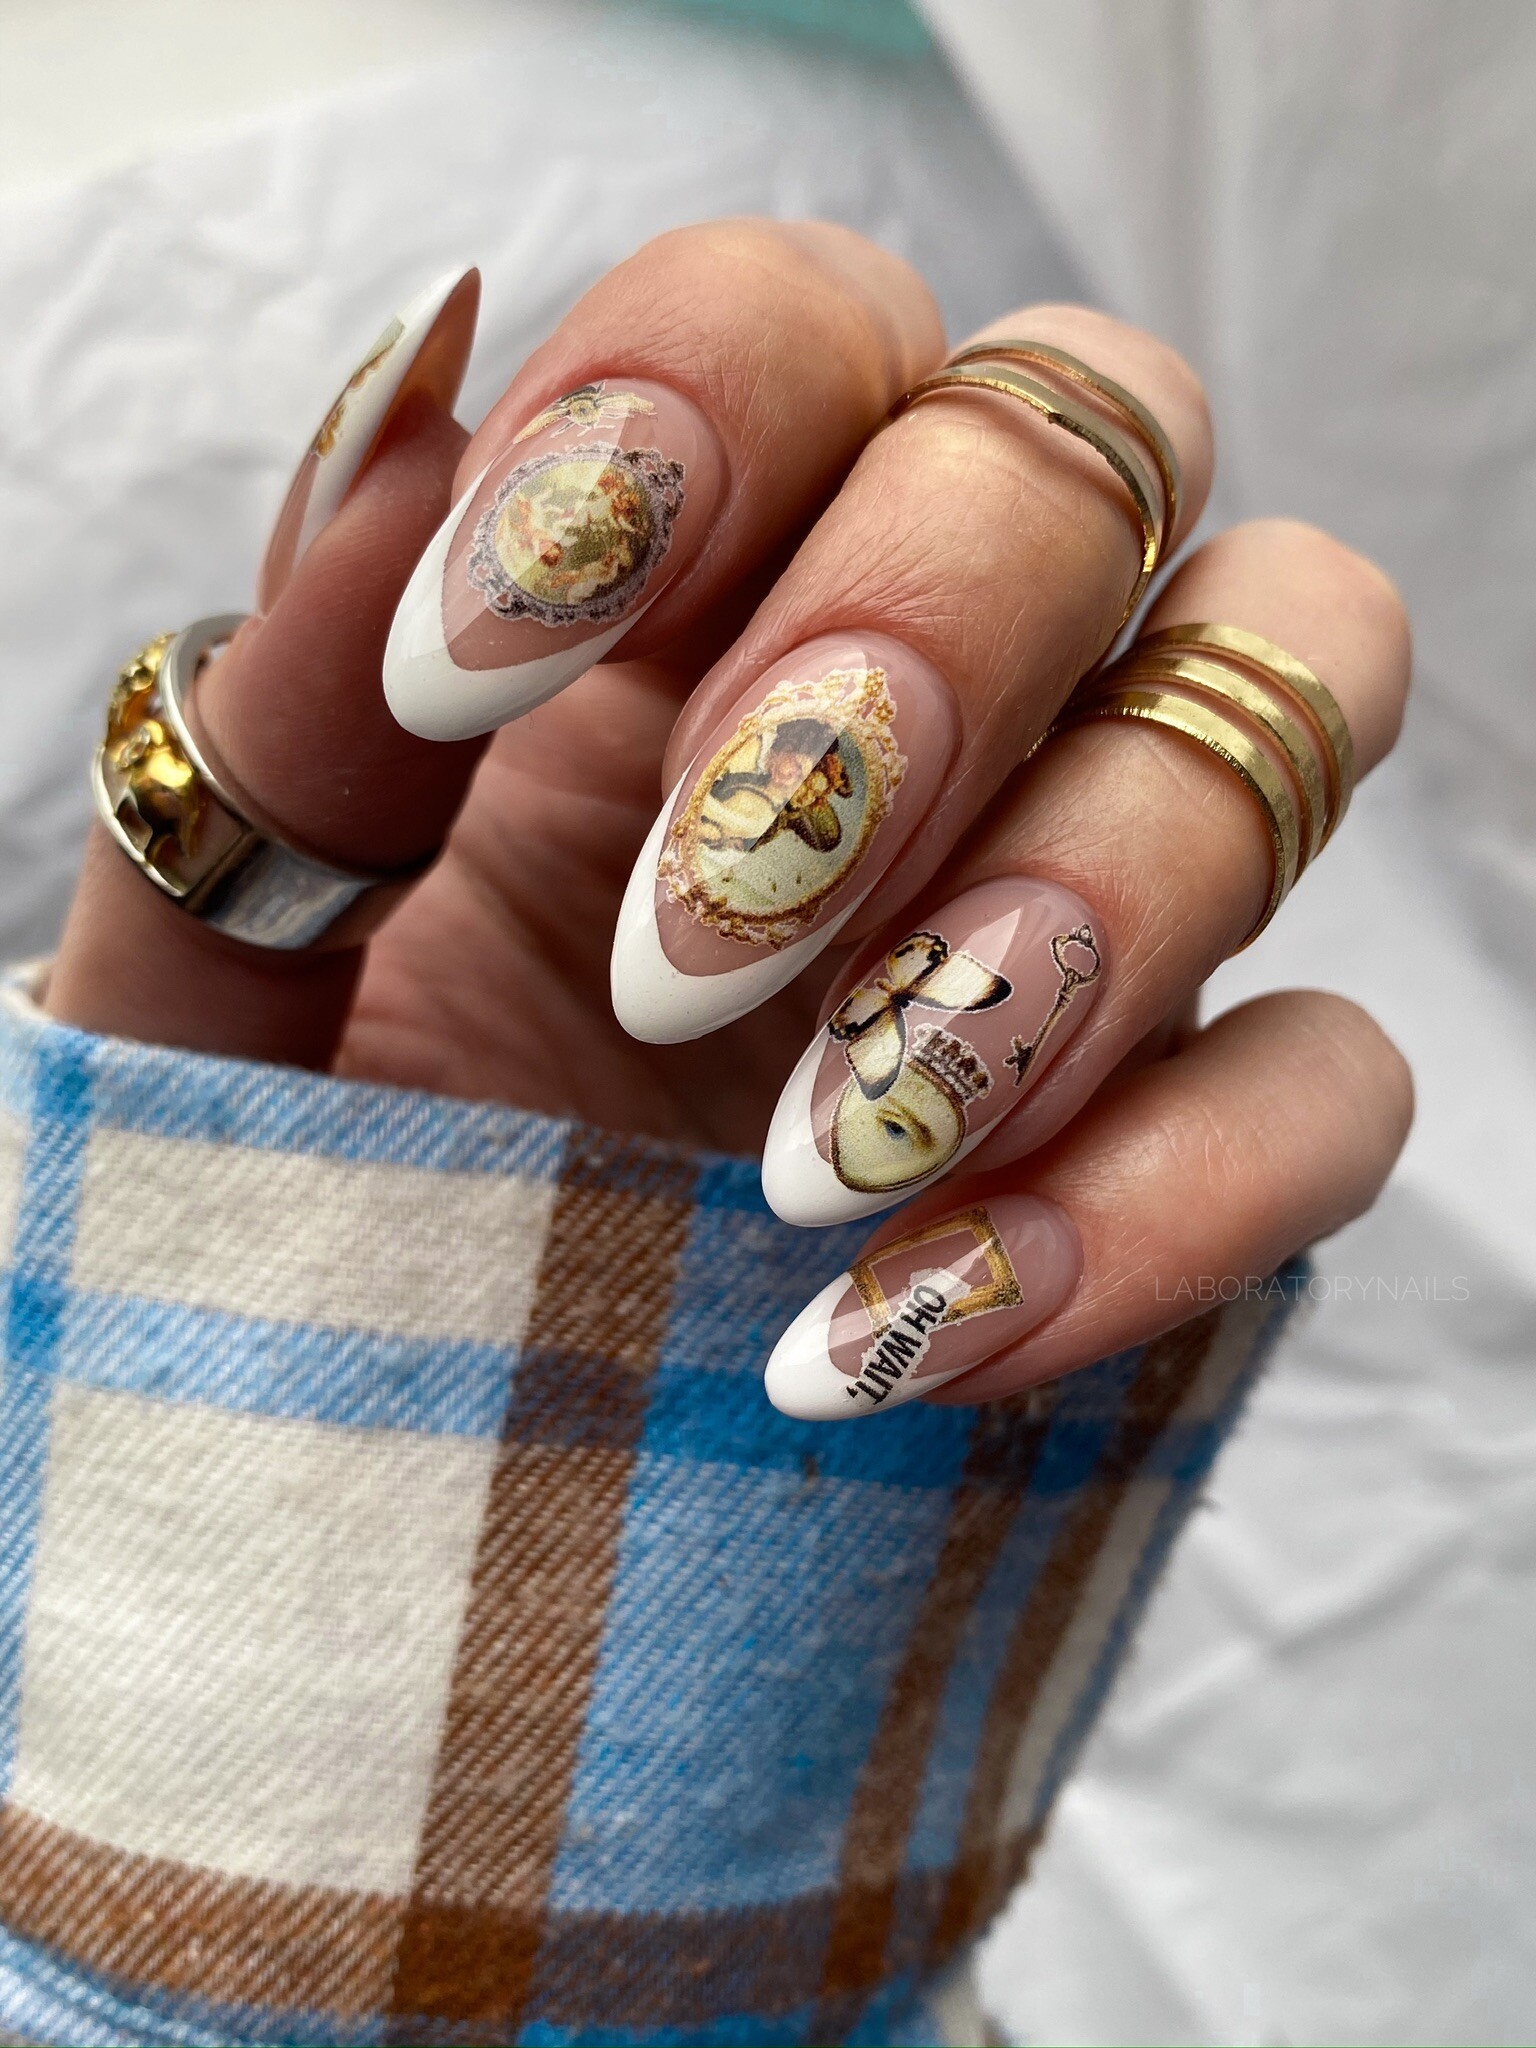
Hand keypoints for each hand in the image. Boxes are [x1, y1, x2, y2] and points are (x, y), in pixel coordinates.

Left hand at [48, 221, 1411, 1409]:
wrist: (422, 1495)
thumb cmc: (310, 1203)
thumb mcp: (228, 976)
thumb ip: (294, 710)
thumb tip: (424, 388)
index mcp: (684, 612)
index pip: (811, 324)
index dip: (701, 410)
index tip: (480, 674)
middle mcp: (932, 700)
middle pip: (1097, 438)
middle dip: (913, 654)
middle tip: (691, 940)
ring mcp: (1089, 903)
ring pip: (1290, 683)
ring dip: (1070, 905)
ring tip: (807, 1166)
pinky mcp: (1193, 1138)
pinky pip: (1335, 1080)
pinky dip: (1171, 1194)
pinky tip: (921, 1325)